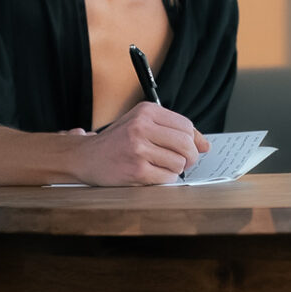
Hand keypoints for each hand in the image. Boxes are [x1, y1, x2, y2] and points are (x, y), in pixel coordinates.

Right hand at [78, 103, 209, 184]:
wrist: (85, 157)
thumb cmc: (117, 141)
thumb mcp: (142, 124)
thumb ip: (173, 131)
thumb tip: (206, 145)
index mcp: (146, 111)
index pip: (186, 125)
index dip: (193, 141)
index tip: (188, 149)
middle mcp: (142, 126)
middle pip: (186, 144)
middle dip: (190, 157)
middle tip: (182, 162)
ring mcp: (138, 149)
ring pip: (179, 163)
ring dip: (175, 169)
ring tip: (160, 166)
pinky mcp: (136, 170)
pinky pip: (167, 178)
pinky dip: (164, 179)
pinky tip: (151, 174)